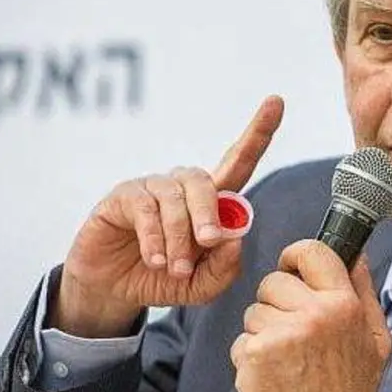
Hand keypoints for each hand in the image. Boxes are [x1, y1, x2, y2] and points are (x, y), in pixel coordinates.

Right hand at [49, 95, 283, 337]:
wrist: (114, 290)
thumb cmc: (163, 278)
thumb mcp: (201, 285)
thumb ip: (223, 269)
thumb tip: (234, 238)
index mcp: (210, 201)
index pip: (238, 162)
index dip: (258, 132)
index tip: (276, 102)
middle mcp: (183, 187)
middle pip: (206, 182)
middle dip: (209, 215)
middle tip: (207, 244)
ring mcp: (152, 188)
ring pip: (176, 200)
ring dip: (179, 238)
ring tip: (175, 268)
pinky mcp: (124, 196)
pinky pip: (145, 208)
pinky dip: (154, 238)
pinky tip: (155, 260)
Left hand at [230, 240, 391, 391]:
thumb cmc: (353, 387)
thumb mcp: (376, 335)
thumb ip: (362, 290)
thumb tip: (354, 253)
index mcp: (343, 304)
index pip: (311, 251)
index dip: (295, 256)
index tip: (291, 267)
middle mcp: (312, 315)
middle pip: (273, 281)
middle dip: (278, 300)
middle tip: (293, 327)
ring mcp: (280, 335)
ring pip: (254, 310)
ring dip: (264, 329)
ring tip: (286, 355)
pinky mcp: (254, 355)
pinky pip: (241, 339)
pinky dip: (251, 355)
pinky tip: (273, 371)